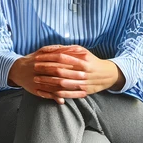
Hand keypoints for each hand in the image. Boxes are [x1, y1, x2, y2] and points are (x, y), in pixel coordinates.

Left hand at [7, 44, 123, 101]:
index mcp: (83, 60)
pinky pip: (68, 94)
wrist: (107, 75)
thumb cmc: (92, 61)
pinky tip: (47, 91)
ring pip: (62, 84)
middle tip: (35, 69)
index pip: (62, 58)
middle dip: (46, 70)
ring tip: (37, 80)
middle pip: (60, 71)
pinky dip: (57, 93)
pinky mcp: (84, 92)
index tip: (38, 58)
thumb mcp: (84, 51)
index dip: (49, 58)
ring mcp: (83, 83)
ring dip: (48, 82)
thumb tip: (56, 48)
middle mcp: (83, 72)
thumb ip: (70, 49)